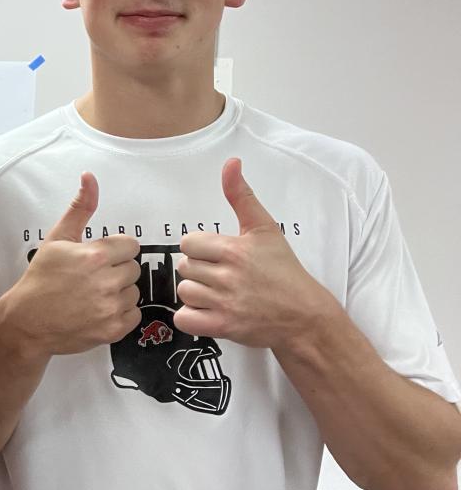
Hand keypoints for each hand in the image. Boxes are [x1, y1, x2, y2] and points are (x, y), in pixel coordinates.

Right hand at [1, 173, 140, 355]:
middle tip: (93, 277)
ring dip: (119, 292)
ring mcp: (110, 308)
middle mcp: (105, 281)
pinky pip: (133, 315)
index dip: (115, 250)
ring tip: (94, 295)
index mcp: (94, 255)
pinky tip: (99, 310)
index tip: (101, 257)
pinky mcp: (112, 329)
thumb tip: (90, 177)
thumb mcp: (57, 238)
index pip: (130, 246)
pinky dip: (120, 314)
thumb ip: (80, 208)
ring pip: (134, 292)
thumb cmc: (40, 279)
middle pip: (133, 268)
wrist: (26, 321)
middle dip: (116, 270)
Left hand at [175, 158, 333, 348]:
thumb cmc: (283, 270)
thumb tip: (231, 162)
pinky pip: (184, 320)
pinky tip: (209, 312)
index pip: (188, 243)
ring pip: (184, 292)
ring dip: (196, 294)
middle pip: (184, 267)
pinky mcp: (224, 327)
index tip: (216, 255)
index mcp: (235, 249)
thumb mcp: (265, 228)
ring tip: (218, 294)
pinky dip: (191, 318)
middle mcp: (228, 276)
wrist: (304, 316)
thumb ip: (241, 196)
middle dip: (198, 271)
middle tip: (220, 276)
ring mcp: (226, 303)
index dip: (199, 249)